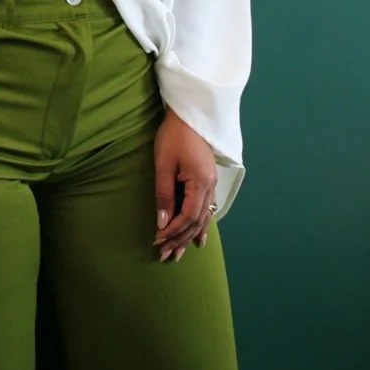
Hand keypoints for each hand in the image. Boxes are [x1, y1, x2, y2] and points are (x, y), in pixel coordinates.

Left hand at [152, 107, 216, 262]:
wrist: (189, 114)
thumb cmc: (173, 135)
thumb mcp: (163, 163)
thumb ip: (164, 194)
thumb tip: (162, 222)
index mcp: (201, 182)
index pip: (187, 216)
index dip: (173, 231)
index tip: (158, 240)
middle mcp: (210, 186)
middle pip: (196, 221)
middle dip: (180, 239)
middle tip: (164, 255)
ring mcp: (212, 183)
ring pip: (202, 217)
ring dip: (189, 236)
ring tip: (178, 253)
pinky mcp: (208, 179)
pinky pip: (206, 208)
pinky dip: (201, 225)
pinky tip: (199, 238)